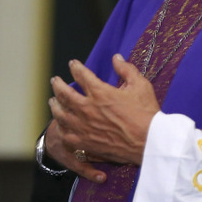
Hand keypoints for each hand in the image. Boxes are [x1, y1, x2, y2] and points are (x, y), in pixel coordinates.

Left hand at [47, 54, 159, 180]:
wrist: (149, 143)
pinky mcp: (86, 143)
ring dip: (55, 105)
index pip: (81, 75)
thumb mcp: (140, 85)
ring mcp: (84, 127)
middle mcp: (87, 108)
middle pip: (64, 94)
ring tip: (53, 102)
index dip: (75, 67)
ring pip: (60, 114)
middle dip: (58, 84)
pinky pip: (66, 135)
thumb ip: (126, 69)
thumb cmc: (146, 114)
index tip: (73, 64)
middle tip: (55, 81)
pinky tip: (61, 125)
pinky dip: (61, 128)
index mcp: (100, 92)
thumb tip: (116, 58)